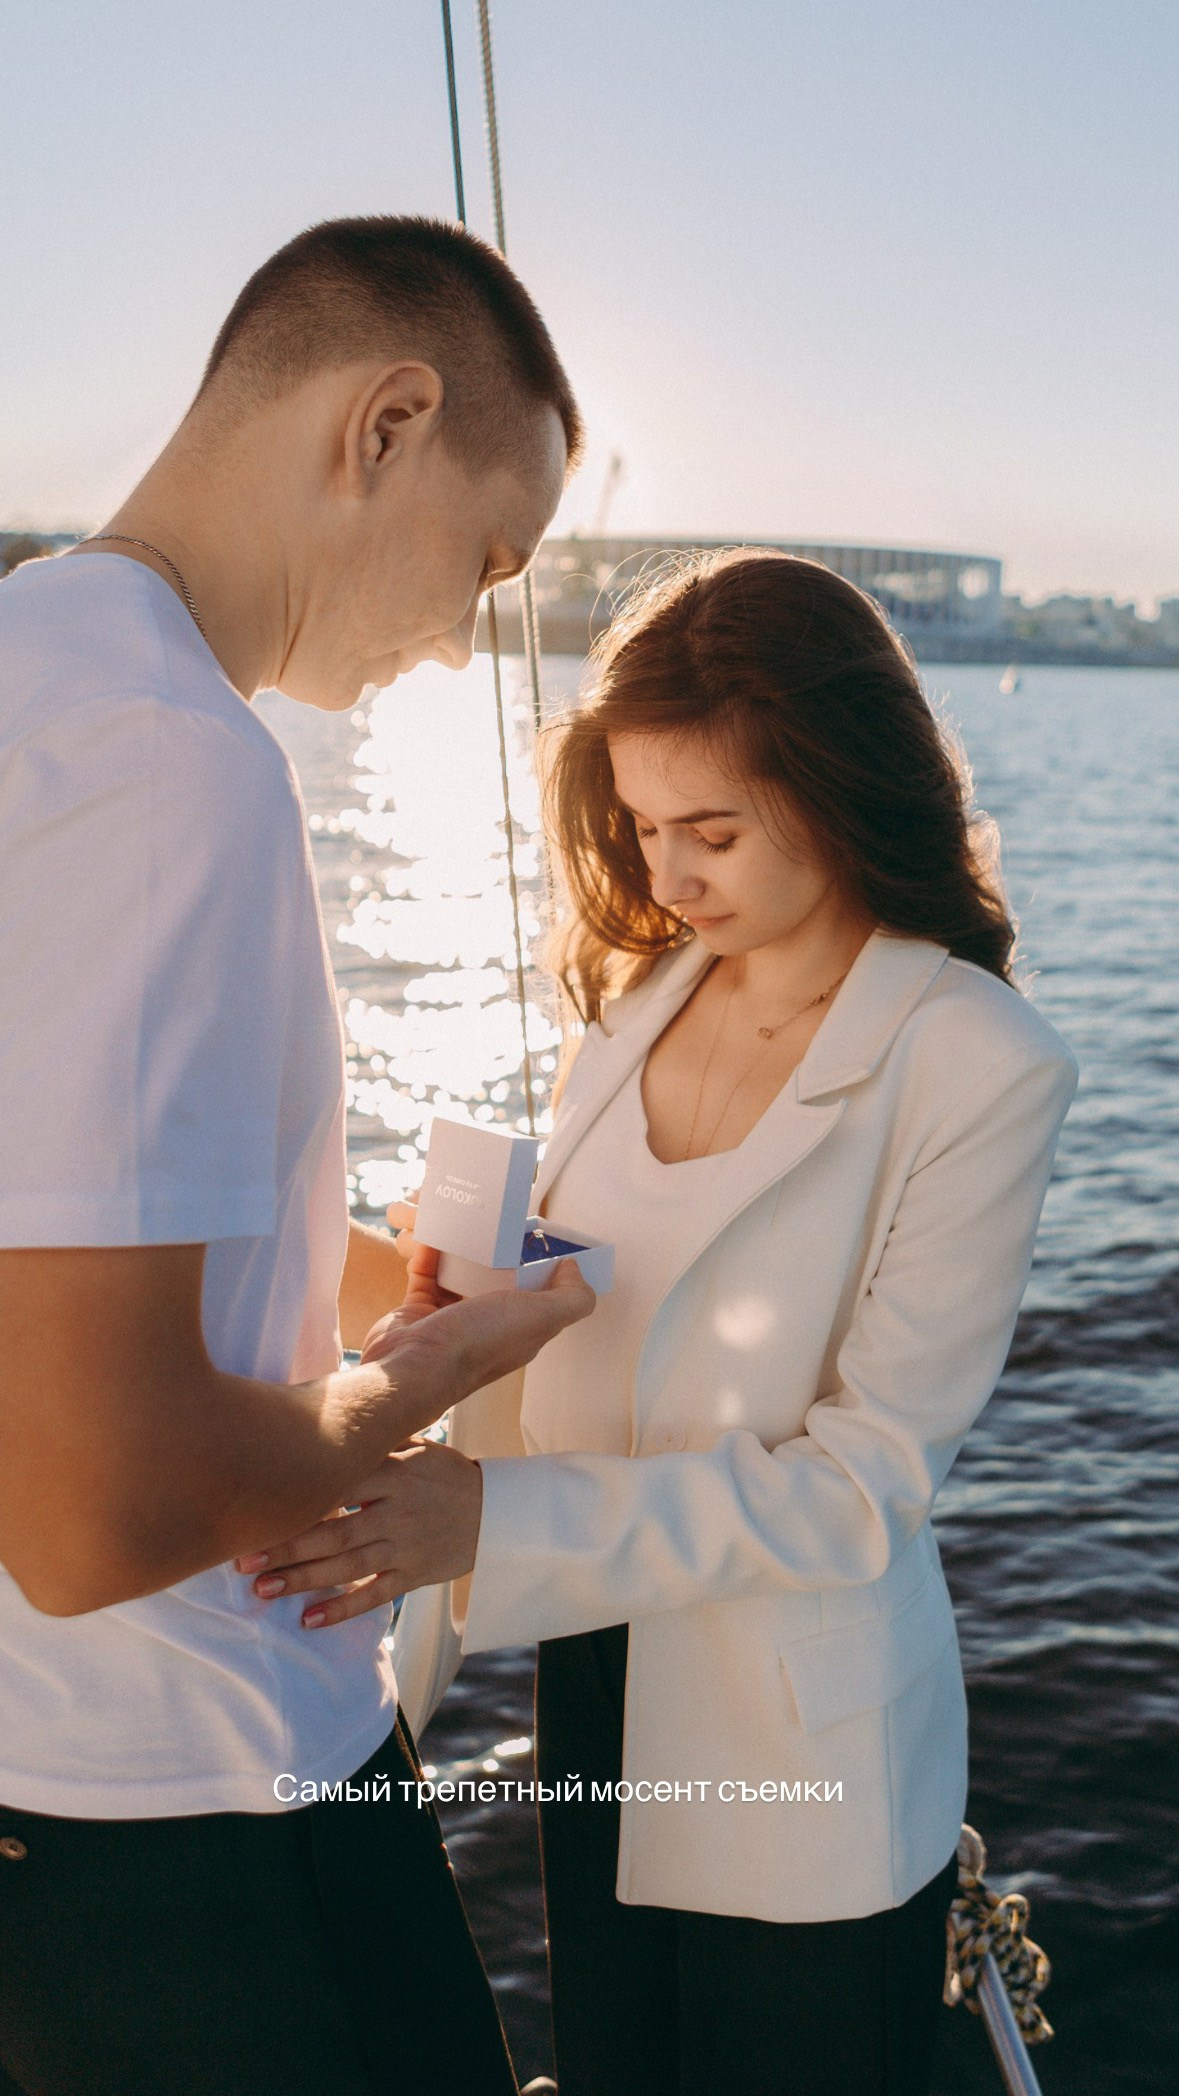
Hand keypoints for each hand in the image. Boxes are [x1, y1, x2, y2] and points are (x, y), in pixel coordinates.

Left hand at [235, 1439, 482, 1628]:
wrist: (497, 1512)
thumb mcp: (416, 1446)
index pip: (338, 1483)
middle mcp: (397, 1511)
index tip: (256, 1505)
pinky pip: (375, 1595)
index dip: (297, 1496)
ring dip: (304, 1579)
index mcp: (394, 1473)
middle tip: (243, 1558)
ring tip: (263, 1589)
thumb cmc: (444, 1474)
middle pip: (334, 1531)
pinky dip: (343, 1609)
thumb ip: (374, 1440)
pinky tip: (309, 1619)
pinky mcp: (415, 1575)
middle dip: (287, 1546)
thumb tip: (322, 1418)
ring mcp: (405, 1546)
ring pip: (348, 1566)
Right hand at [355, 1232, 594, 1444]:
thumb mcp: (541, 1318)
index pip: (541, 1296)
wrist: (412, 1366)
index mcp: (521, 1331)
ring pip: (461, 1275)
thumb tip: (575, 1271)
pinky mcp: (419, 1312)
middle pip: (499, 1281)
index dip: (544, 1268)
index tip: (539, 1237)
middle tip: (498, 1220)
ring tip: (464, 1221)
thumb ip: (571, 1298)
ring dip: (462, 1249)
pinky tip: (432, 1234)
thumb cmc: (477, 1344)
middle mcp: (488, 1327)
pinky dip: (429, 1253)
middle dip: (499, 1251)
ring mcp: (452, 1320)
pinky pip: (426, 1274)